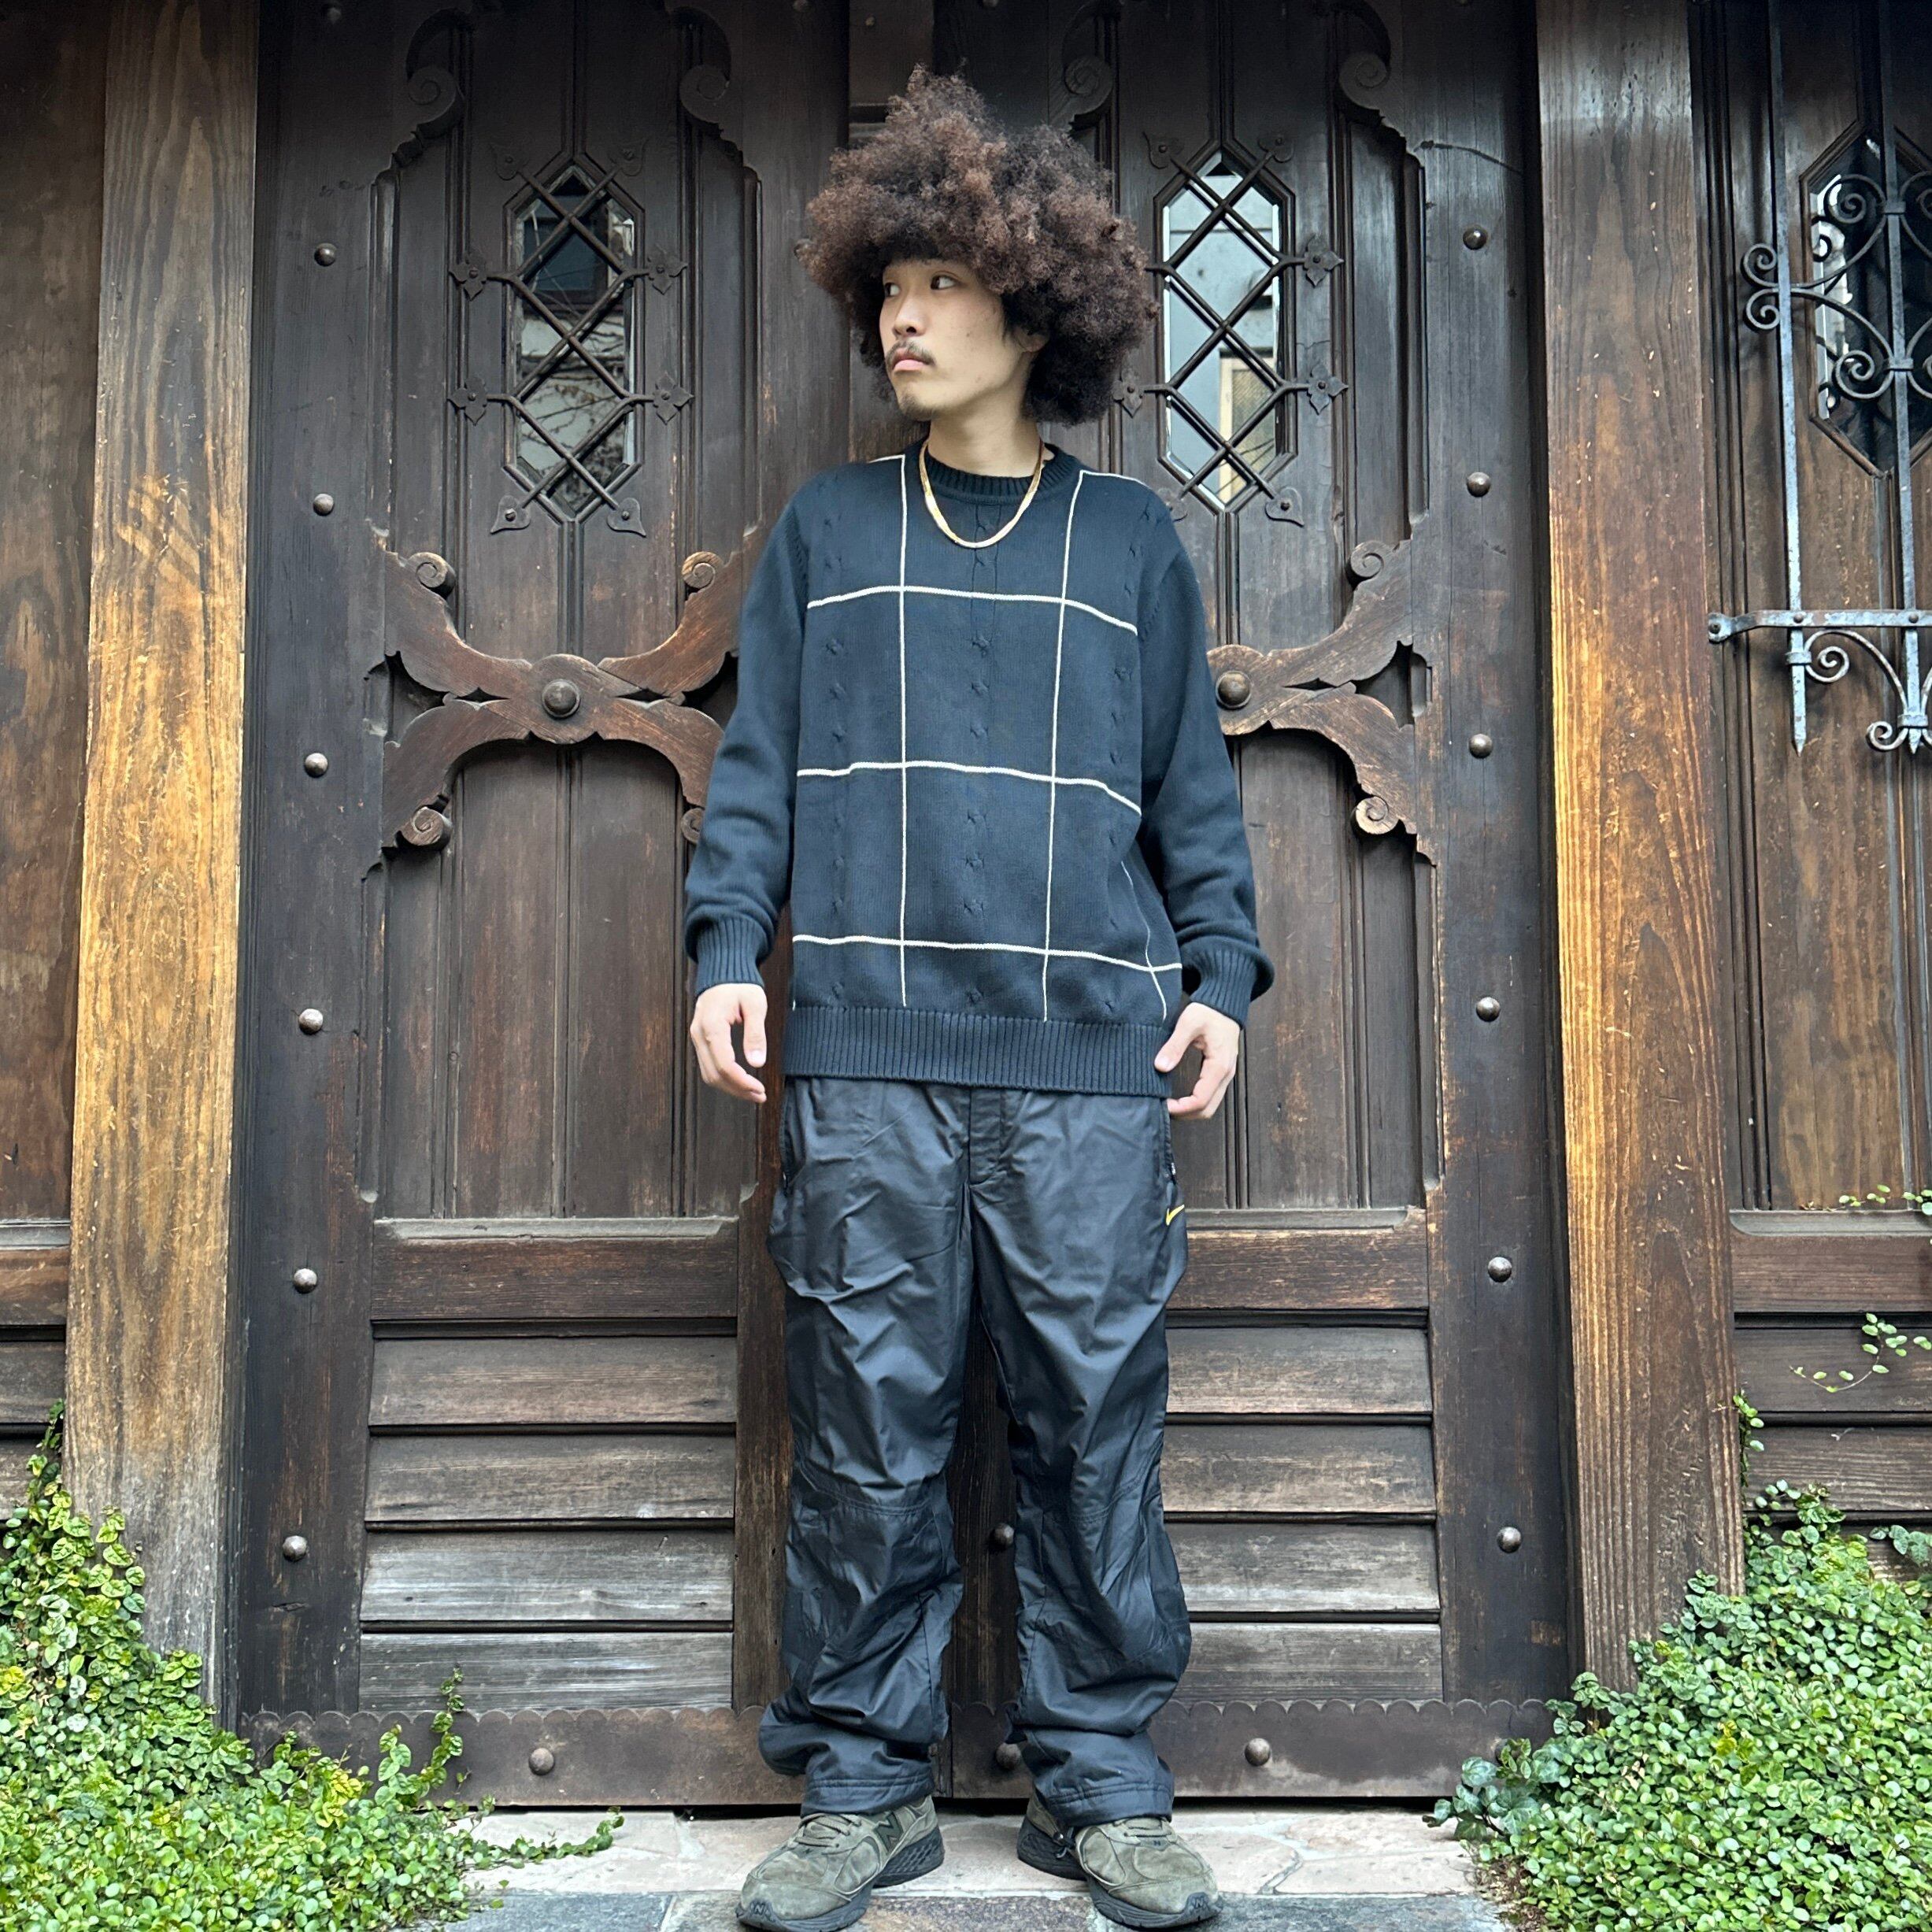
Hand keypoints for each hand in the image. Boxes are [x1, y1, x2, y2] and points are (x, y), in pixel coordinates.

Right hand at [690, 981, 769, 1100]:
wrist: (723, 974)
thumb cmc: (740, 986)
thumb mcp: (755, 1005)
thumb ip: (756, 1034)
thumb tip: (757, 1062)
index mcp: (712, 1025)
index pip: (724, 1064)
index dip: (742, 1082)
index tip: (759, 1089)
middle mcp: (699, 1034)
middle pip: (715, 1074)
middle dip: (738, 1090)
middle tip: (760, 1096)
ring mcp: (697, 1038)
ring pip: (709, 1075)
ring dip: (730, 1088)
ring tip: (754, 1093)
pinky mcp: (700, 1041)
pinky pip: (708, 1067)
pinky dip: (724, 1079)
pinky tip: (741, 1082)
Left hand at [1154, 1001, 1242, 1119]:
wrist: (1224, 1005)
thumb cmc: (1209, 1011)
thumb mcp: (1189, 1023)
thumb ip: (1174, 1046)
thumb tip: (1160, 1066)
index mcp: (1218, 1066)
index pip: (1201, 1100)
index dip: (1181, 1108)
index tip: (1163, 1105)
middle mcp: (1226, 1074)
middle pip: (1207, 1109)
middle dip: (1186, 1114)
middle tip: (1164, 1109)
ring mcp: (1225, 1075)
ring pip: (1210, 1105)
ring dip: (1191, 1110)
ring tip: (1170, 1105)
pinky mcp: (1221, 1072)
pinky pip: (1211, 1095)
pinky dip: (1196, 1102)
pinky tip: (1181, 1098)